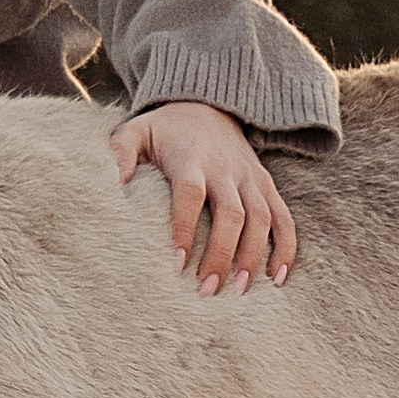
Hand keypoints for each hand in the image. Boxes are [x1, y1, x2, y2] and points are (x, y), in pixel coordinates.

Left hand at [108, 100, 297, 294]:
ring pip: (261, 219)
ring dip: (253, 256)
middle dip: (222, 253)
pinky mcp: (266, 185)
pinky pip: (283, 217)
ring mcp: (250, 179)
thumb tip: (113, 181)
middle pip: (231, 214)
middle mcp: (226, 170)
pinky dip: (285, 247)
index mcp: (191, 159)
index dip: (185, 228)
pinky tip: (278, 277)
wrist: (207, 107)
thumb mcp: (136, 131)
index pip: (190, 194)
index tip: (177, 264)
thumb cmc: (165, 131)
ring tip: (239, 290)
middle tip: (207, 289)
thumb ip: (120, 152)